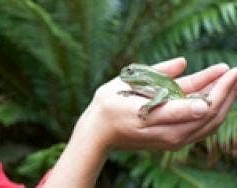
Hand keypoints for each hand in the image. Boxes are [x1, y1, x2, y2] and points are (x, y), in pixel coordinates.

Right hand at [75, 57, 235, 150]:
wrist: (98, 134)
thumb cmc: (109, 107)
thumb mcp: (127, 88)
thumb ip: (157, 77)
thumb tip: (183, 62)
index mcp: (160, 119)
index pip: (200, 106)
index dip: (218, 88)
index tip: (229, 72)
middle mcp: (171, 134)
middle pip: (210, 114)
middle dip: (227, 92)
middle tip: (236, 72)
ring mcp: (173, 140)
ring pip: (209, 122)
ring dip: (224, 101)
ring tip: (232, 81)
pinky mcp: (173, 140)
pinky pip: (201, 127)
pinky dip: (214, 111)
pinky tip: (217, 95)